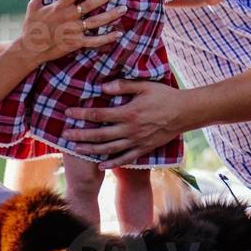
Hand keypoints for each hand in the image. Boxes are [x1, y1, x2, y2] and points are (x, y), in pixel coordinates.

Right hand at [14, 0, 124, 65]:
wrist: (29, 49)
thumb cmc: (31, 26)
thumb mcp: (32, 7)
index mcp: (59, 6)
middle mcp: (68, 17)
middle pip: (91, 4)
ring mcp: (73, 30)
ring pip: (96, 21)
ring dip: (111, 15)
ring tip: (124, 8)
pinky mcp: (76, 43)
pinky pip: (94, 41)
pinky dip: (107, 38)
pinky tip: (118, 33)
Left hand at [65, 79, 196, 167]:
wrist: (185, 113)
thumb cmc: (165, 96)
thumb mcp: (145, 85)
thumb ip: (123, 85)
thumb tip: (103, 87)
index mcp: (129, 112)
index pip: (99, 114)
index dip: (81, 114)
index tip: (68, 112)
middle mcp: (130, 130)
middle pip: (99, 134)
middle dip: (80, 134)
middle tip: (65, 134)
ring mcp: (136, 141)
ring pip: (108, 148)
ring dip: (90, 148)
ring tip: (76, 147)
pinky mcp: (143, 149)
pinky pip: (125, 158)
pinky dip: (111, 162)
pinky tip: (100, 164)